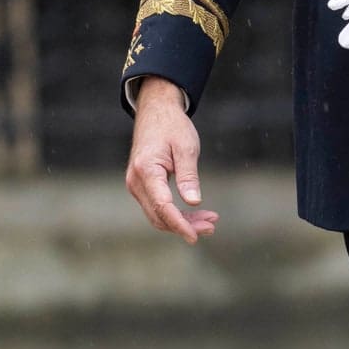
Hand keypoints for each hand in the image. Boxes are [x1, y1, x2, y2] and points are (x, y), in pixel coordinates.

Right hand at [125, 76, 218, 244]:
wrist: (156, 111)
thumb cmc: (172, 126)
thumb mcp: (186, 148)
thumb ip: (189, 176)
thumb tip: (194, 203)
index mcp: (146, 170)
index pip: (163, 206)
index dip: (179, 224)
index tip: (195, 236)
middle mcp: (136, 181)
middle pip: (159, 215)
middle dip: (185, 225)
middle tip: (212, 226)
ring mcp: (136, 185)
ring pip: (158, 214)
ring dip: (182, 222)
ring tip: (210, 222)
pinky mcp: (142, 186)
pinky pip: (157, 206)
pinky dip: (176, 213)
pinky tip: (197, 214)